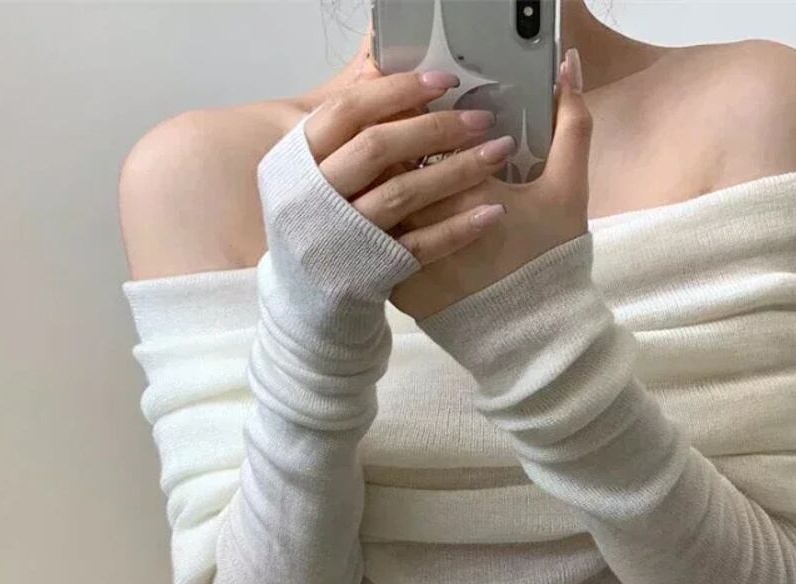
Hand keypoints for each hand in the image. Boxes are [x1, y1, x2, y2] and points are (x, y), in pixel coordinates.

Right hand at [290, 36, 526, 269]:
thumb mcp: (308, 172)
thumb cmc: (313, 222)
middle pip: (378, 148)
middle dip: (435, 127)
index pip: (347, 111)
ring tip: (498, 152)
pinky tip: (493, 210)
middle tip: (481, 118)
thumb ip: (343, 129)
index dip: (395, 90)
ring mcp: (345, 236)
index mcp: (297, 162)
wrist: (303, 299)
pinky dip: (459, 228)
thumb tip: (387, 72)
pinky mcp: (372, 269)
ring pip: (403, 194)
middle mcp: (317, 197)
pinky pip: (421, 245)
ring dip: (456, 170)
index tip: (443, 82)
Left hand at [390, 51, 592, 321]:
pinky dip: (373, 224)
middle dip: (394, 144)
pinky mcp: (393, 286)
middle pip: (388, 163)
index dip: (419, 113)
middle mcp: (422, 221)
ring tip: (397, 175)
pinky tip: (386, 215)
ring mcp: (403, 256)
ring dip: (379, 184)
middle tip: (408, 137)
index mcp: (461, 189)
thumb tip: (568, 66)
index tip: (429, 106)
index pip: (420, 132)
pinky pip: (371, 243)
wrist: (532, 337)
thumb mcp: (569, 190)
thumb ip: (572, 123)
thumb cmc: (549, 262)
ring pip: (371, 203)